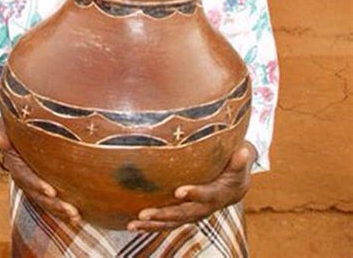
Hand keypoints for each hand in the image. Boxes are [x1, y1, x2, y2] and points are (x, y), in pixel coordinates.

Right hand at [0, 119, 81, 225]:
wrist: (11, 136)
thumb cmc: (14, 130)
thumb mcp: (9, 130)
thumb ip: (5, 136)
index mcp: (15, 165)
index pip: (26, 177)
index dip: (37, 185)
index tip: (51, 191)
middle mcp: (23, 178)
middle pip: (38, 195)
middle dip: (55, 205)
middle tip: (72, 211)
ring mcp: (32, 185)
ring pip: (45, 202)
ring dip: (60, 211)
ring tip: (77, 217)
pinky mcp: (41, 187)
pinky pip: (50, 202)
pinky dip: (61, 211)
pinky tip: (77, 218)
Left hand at [127, 141, 256, 231]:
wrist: (235, 186)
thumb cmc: (235, 168)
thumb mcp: (240, 162)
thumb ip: (240, 159)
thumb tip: (244, 151)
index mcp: (218, 194)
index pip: (206, 196)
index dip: (193, 194)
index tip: (179, 191)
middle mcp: (204, 208)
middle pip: (183, 214)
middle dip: (164, 215)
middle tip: (144, 213)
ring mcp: (193, 213)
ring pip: (172, 223)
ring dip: (153, 225)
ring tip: (133, 224)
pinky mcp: (184, 214)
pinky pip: (168, 222)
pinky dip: (152, 225)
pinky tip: (133, 225)